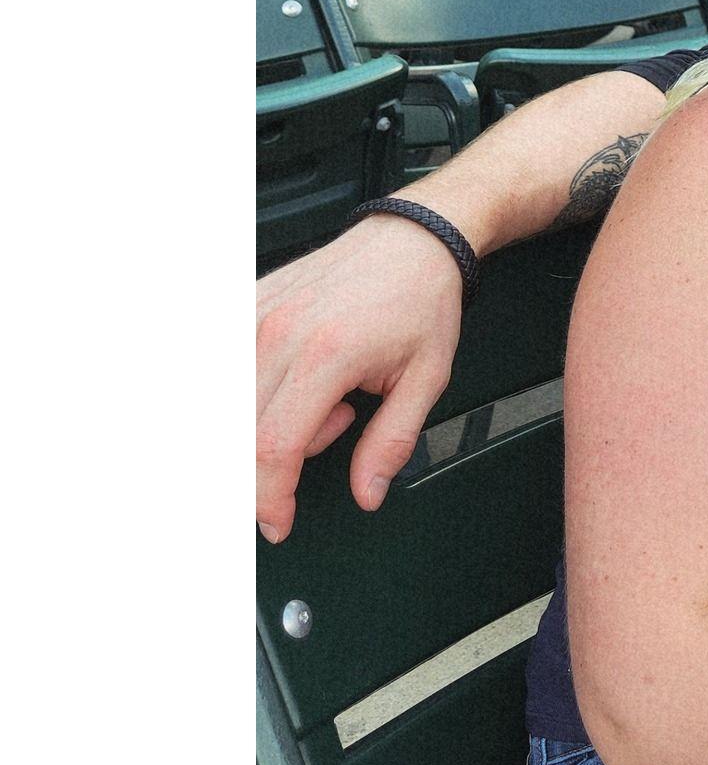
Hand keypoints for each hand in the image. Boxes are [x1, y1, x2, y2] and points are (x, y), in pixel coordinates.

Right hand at [256, 213, 464, 541]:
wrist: (412, 240)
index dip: (268, 497)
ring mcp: (253, 315)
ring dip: (266, 423)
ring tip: (328, 395)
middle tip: (335, 426)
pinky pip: (223, 369)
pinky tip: (299, 380)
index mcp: (326, 355)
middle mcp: (277, 333)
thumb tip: (366, 493)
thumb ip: (392, 442)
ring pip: (227, 404)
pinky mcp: (243, 305)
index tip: (277, 524)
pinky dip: (251, 394)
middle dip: (270, 465)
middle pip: (238, 433)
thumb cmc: (421, 303)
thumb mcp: (427, 379)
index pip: (274, 446)